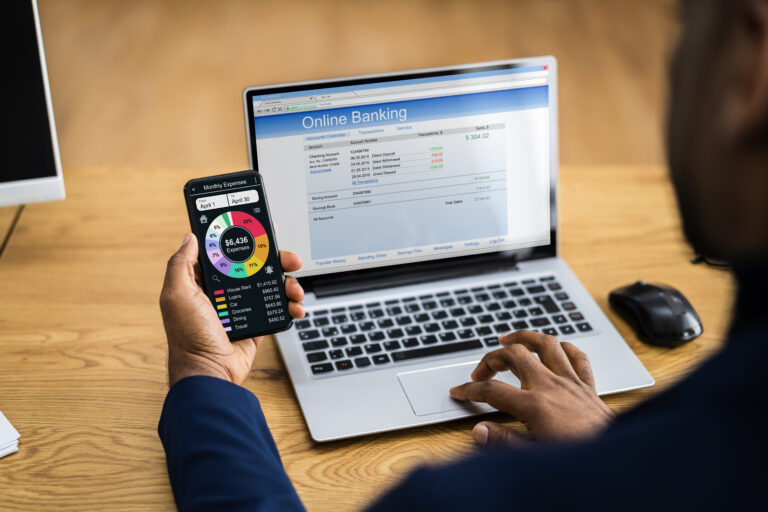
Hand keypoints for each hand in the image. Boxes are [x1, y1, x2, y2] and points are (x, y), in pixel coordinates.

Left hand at [159, 233, 304, 386]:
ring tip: (294, 288)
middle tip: (289, 258)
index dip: (242, 239)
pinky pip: (277, 308)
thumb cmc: (188, 337)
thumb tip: (190, 238)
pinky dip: (289, 305)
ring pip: (269, 285)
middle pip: (254, 266)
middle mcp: (223, 292)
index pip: (225, 252)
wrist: (210, 373)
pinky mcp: (256, 324)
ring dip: (287, 283)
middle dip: (274, 260)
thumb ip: (181, 264)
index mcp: (203, 282)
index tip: (260, 230)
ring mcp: (241, 308)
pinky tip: (294, 306)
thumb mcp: (177, 295)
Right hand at [450, 331, 613, 445]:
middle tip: (481, 370)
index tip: (459, 392)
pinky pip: (576, 355)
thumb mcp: (534, 456)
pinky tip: (553, 347)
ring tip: (508, 339)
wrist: (615, 459)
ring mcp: (570, 381)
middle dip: (492, 358)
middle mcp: (551, 386)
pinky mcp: (587, 385)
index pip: (491, 390)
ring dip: (524, 337)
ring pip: (545, 343)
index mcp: (534, 405)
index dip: (470, 389)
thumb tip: (479, 430)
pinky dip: (562, 347)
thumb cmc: (578, 458)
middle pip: (514, 355)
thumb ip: (503, 442)